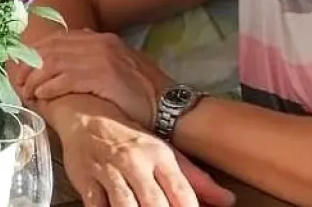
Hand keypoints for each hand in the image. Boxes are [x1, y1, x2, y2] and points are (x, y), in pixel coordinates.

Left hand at [21, 31, 171, 128]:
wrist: (170, 104)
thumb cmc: (142, 90)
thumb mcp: (116, 65)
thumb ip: (93, 58)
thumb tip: (65, 61)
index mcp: (100, 39)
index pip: (57, 39)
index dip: (35, 52)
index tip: (21, 65)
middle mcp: (98, 43)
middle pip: (51, 49)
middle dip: (30, 65)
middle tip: (18, 81)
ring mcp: (101, 58)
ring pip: (54, 63)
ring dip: (36, 78)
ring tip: (27, 91)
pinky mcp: (103, 76)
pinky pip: (66, 79)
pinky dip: (50, 87)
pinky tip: (41, 96)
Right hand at [57, 107, 234, 206]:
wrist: (83, 114)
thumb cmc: (128, 136)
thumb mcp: (164, 152)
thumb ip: (196, 179)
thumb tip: (228, 200)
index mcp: (158, 156)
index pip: (182, 193)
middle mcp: (134, 162)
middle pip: (155, 203)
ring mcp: (108, 171)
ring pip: (125, 205)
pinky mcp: (85, 179)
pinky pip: (96, 204)